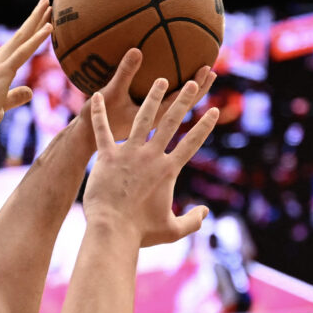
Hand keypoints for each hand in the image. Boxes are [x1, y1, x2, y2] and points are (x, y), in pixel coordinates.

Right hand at [0, 0, 54, 136]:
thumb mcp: (2, 105)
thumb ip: (16, 96)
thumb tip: (30, 91)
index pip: (17, 46)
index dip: (30, 32)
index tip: (43, 20)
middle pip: (20, 35)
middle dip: (34, 18)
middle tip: (46, 1)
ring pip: (22, 37)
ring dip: (37, 20)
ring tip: (49, 4)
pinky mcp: (3, 71)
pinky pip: (24, 51)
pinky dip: (37, 39)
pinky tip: (49, 27)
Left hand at [84, 79, 219, 247]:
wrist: (112, 231)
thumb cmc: (141, 233)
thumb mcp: (172, 230)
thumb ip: (192, 221)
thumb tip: (205, 213)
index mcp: (168, 170)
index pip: (192, 143)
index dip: (205, 127)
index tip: (215, 111)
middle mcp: (151, 156)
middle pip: (171, 122)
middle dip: (184, 100)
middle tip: (193, 81)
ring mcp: (128, 153)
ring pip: (142, 118)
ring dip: (152, 97)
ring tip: (160, 79)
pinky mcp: (106, 156)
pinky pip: (101, 130)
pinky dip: (98, 113)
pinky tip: (97, 95)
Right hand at [97, 50, 216, 142]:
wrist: (83, 144)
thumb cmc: (95, 124)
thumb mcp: (110, 95)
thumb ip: (125, 74)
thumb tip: (137, 50)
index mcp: (153, 121)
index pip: (180, 101)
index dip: (194, 87)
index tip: (206, 71)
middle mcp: (156, 125)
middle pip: (182, 107)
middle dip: (197, 90)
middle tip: (210, 71)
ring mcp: (150, 128)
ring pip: (173, 111)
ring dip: (187, 97)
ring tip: (198, 80)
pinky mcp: (141, 128)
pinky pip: (158, 112)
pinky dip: (167, 99)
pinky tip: (167, 88)